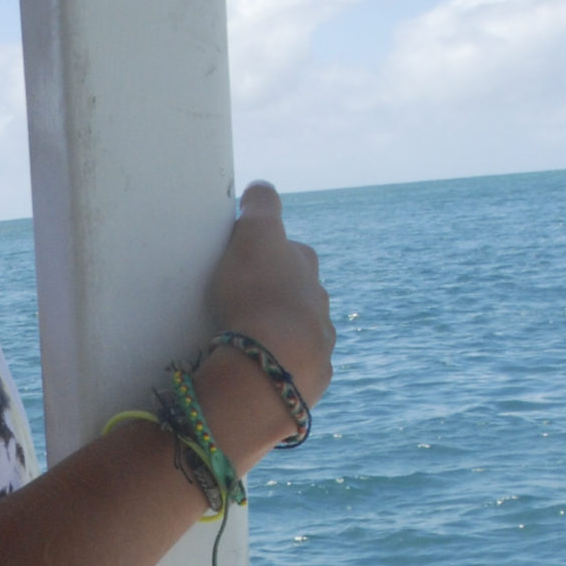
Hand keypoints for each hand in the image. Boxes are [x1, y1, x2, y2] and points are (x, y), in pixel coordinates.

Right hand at [209, 182, 334, 407]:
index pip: (291, 251)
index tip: (247, 261)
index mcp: (306, 267)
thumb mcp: (256, 236)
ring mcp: (319, 342)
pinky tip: (263, 369)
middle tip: (246, 302)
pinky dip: (282, 364)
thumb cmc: (260, 293)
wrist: (274, 363)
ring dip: (282, 332)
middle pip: (300, 292)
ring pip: (302, 330)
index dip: (270, 253)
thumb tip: (262, 188)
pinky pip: (295, 366)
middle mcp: (320, 302)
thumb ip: (261, 207)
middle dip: (280, 294)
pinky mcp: (311, 377)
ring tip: (252, 340)